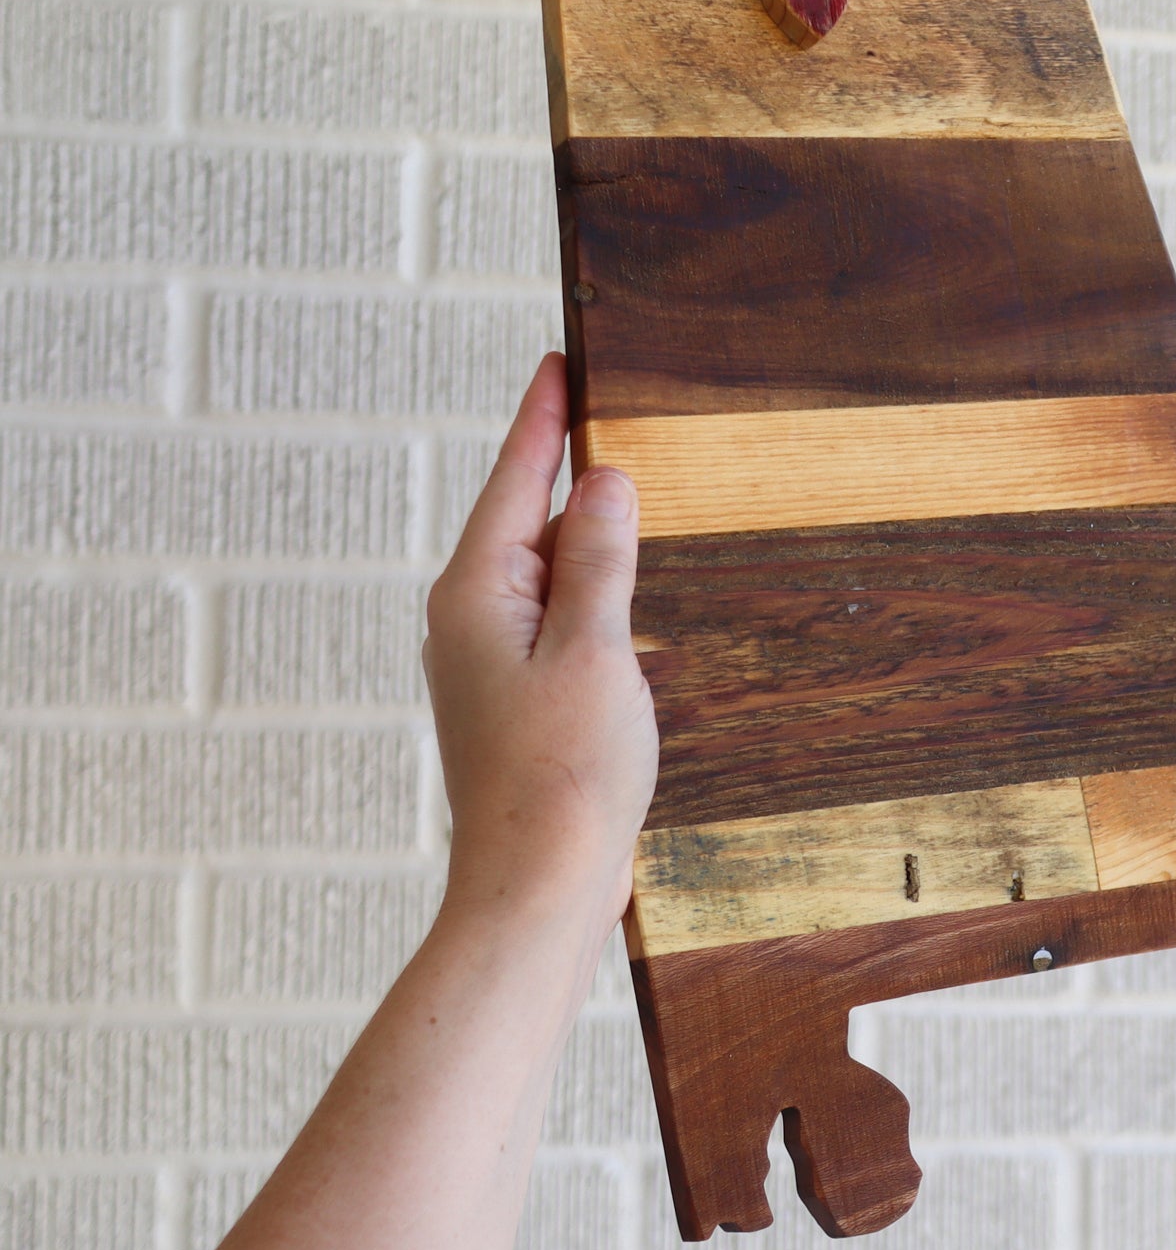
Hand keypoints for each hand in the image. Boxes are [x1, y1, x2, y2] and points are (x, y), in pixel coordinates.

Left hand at [423, 353, 658, 948]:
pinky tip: (629, 598)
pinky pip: (559, 621)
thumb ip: (599, 557)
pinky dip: (595, 597)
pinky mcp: (519, 701)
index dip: (543, 416)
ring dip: (589, 539)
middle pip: (526, 520)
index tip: (559, 360)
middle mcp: (472, 621)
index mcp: (477, 594)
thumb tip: (603, 480)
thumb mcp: (594, 648)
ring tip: (629, 495)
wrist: (538, 889)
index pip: (514, 478)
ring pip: (547, 574)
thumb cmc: (563, 776)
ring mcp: (492, 664)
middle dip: (569, 470)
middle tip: (608, 410)